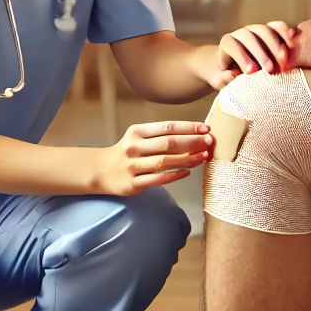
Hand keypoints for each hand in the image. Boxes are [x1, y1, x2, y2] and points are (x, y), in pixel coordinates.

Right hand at [91, 121, 212, 195]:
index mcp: (137, 132)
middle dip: (192, 142)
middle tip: (209, 142)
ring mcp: (133, 166)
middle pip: (169, 143)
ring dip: (187, 159)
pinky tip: (188, 172)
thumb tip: (193, 135)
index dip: (189, 127)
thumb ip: (161, 136)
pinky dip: (175, 176)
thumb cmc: (127, 151)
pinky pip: (159, 179)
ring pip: (165, 162)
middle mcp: (134, 147)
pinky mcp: (133, 184)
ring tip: (203, 157)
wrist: (101, 170)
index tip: (206, 129)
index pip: (167, 127)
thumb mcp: (138, 137)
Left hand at [206, 21, 298, 86]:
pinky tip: (292, 45)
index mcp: (228, 43)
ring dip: (275, 45)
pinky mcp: (271, 30)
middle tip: (270, 70)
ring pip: (265, 30)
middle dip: (261, 53)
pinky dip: (286, 33)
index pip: (232, 45)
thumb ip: (224, 77)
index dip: (241, 57)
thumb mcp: (221, 78)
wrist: (236, 63)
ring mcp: (257, 30)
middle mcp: (242, 33)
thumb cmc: (228, 74)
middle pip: (250, 37)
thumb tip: (231, 74)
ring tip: (283, 61)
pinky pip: (278, 27)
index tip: (251, 72)